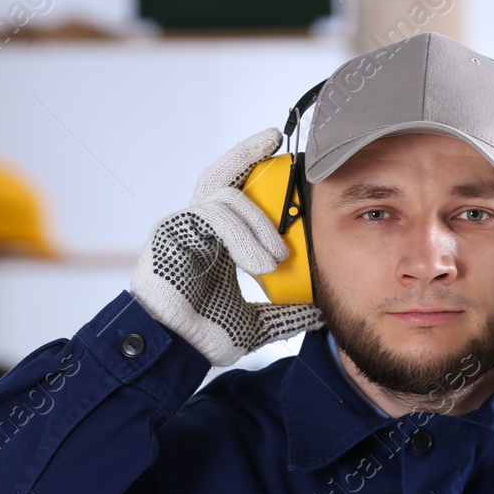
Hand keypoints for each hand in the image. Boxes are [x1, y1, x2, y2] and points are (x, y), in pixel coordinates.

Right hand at [131, 128, 324, 366]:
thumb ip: (285, 312)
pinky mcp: (171, 232)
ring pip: (226, 197)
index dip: (253, 171)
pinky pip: (214, 216)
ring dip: (260, 224)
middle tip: (275, 141)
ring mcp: (181, 228)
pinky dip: (243, 237)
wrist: (174, 352)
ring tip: (279, 258)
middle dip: (247, 155)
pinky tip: (261, 263)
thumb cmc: (204, 335)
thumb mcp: (256, 323)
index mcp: (214, 242)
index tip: (282, 155)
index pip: (234, 196)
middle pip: (221, 176)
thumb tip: (322, 310)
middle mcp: (196, 228)